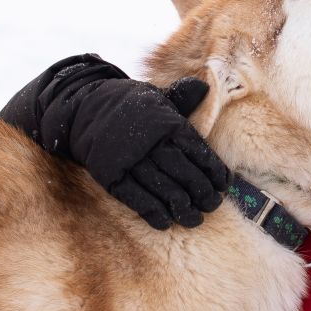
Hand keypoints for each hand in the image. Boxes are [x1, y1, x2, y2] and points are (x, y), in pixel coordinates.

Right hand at [0, 57, 228, 229]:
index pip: (196, 148)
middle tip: (214, 205)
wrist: (85, 109)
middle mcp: (148, 140)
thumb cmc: (132, 108)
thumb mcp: (156, 98)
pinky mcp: (110, 175)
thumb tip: (204, 88)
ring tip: (195, 219)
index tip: (224, 184)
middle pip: (182, 170)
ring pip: (161, 187)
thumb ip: (181, 98)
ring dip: (181, 206)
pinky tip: (166, 222)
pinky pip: (135, 198)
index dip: (213, 169)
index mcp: (164, 121)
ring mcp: (127, 159)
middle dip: (202, 191)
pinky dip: (152, 212)